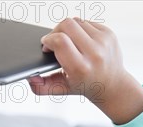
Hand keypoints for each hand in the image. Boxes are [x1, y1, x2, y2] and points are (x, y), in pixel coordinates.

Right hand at [27, 17, 142, 124]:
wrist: (113, 86)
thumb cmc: (86, 86)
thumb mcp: (61, 89)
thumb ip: (41, 87)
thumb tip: (29, 78)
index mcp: (81, 68)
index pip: (60, 41)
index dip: (48, 39)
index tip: (46, 45)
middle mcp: (94, 53)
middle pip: (66, 25)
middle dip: (56, 31)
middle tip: (55, 41)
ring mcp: (104, 42)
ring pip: (76, 21)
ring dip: (68, 30)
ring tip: (70, 43)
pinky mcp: (109, 34)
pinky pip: (87, 22)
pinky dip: (80, 30)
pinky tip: (81, 42)